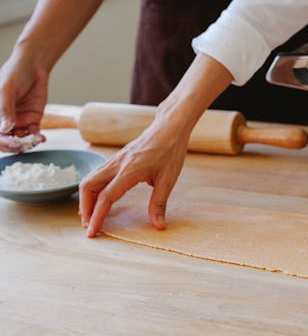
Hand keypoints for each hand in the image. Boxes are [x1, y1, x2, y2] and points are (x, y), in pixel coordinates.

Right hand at [0, 52, 48, 151]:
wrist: (34, 67)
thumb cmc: (14, 74)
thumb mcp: (7, 90)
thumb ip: (5, 109)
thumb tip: (5, 128)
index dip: (1, 141)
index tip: (11, 142)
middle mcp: (4, 120)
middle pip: (6, 140)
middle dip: (14, 145)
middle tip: (24, 145)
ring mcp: (18, 121)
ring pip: (20, 139)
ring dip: (26, 143)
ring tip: (34, 141)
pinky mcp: (32, 120)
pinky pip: (33, 134)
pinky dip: (36, 138)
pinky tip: (41, 137)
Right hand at [79, 118, 188, 236]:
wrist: (169, 127)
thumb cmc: (171, 151)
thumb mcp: (168, 179)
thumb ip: (159, 204)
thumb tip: (159, 226)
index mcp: (129, 171)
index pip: (106, 197)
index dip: (97, 216)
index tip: (93, 231)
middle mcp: (117, 164)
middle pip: (88, 187)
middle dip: (85, 208)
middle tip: (90, 225)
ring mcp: (115, 160)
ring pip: (90, 179)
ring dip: (86, 199)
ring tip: (91, 216)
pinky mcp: (116, 158)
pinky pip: (97, 174)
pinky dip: (93, 189)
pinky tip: (99, 198)